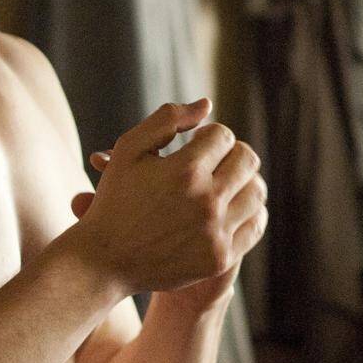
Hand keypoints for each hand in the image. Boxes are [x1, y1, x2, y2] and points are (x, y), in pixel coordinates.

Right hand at [67, 100, 267, 300]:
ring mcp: (216, 232)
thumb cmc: (115, 199)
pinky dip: (247, 211)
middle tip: (213, 160)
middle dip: (230, 153)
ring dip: (242, 181)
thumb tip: (207, 104)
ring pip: (256, 192)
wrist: (105, 259)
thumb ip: (167, 119)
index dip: (208, 134)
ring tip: (223, 182)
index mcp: (184, 170)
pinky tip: (228, 208)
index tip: (195, 144)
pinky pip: (254, 225)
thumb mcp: (128, 150)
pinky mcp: (221, 258)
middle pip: (246, 159)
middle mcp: (205, 201)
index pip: (222, 135)